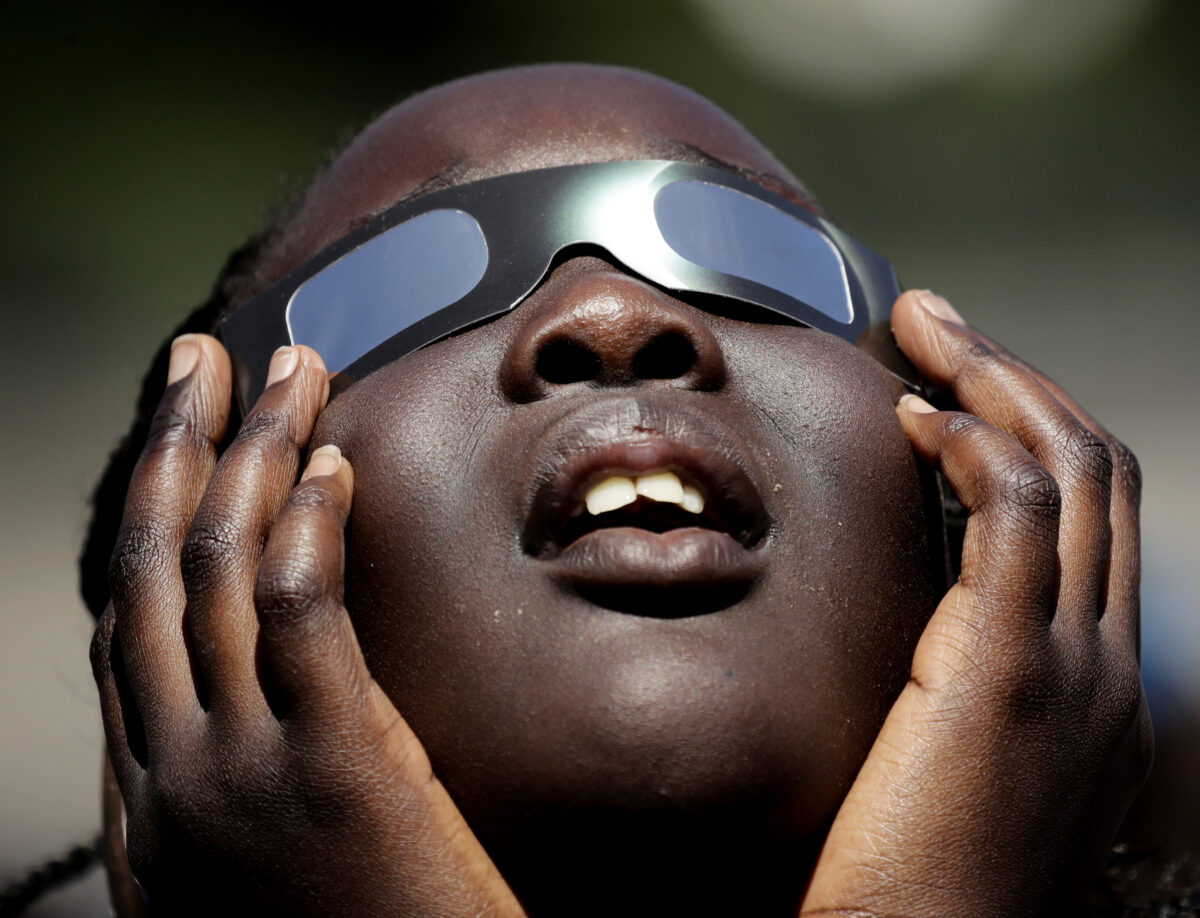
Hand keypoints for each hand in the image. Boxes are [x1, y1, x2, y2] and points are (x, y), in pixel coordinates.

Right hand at [91, 335, 523, 917]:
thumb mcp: (244, 876)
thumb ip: (227, 789)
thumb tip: (234, 707)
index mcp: (154, 795)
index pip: (129, 622)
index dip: (143, 519)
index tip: (172, 441)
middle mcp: (173, 770)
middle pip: (157, 569)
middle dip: (174, 447)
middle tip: (200, 360)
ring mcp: (239, 768)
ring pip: (219, 568)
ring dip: (251, 451)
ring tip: (288, 371)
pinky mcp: (333, 767)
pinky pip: (300, 615)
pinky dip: (307, 527)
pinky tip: (331, 466)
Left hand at [800, 291, 1152, 916]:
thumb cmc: (910, 875)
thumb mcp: (952, 757)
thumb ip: (956, 673)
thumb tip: (910, 600)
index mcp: (1094, 681)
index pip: (1092, 514)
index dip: (1028, 424)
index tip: (950, 380)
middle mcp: (1106, 663)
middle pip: (1094, 468)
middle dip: (1015, 373)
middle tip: (935, 318)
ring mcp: (1074, 666)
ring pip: (1070, 470)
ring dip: (994, 378)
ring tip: (921, 328)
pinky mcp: (1008, 671)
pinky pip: (1015, 515)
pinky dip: (970, 445)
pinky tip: (912, 414)